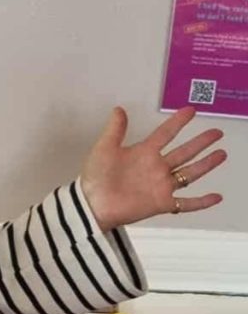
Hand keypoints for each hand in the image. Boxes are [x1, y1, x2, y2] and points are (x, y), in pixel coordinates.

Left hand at [80, 106, 224, 230]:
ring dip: (206, 165)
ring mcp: (160, 186)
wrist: (92, 204)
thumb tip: (119, 109)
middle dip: (200, 142)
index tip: (191, 110)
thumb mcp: (104, 149)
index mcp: (143, 152)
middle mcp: (156, 168)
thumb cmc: (95, 177)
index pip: (166, 133)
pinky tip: (217, 197)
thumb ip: (115, 130)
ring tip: (221, 154)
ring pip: (189, 173)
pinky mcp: (161, 203)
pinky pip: (185, 204)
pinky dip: (201, 202)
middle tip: (217, 132)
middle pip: (184, 152)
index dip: (178, 122)